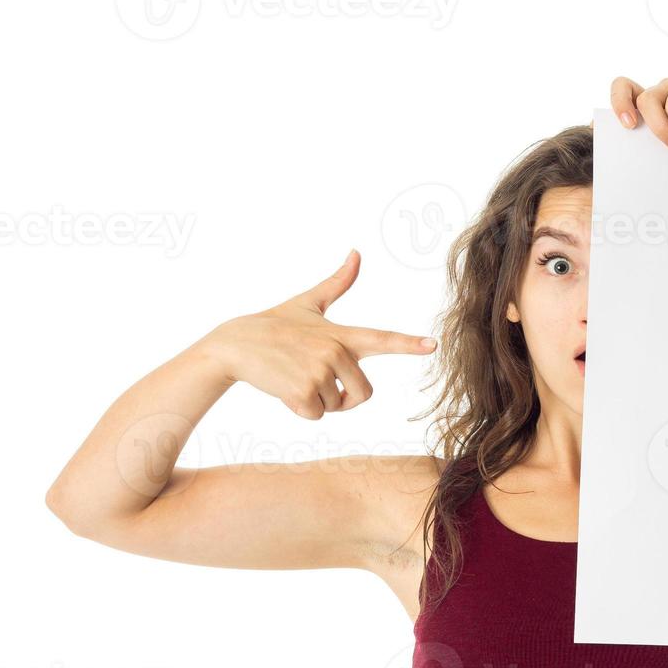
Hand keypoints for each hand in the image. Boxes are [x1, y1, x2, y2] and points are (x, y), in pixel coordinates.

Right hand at [195, 249, 436, 419]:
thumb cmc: (274, 324)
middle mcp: (335, 351)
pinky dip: (300, 409)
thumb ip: (338, 283)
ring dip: (317, 401)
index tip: (432, 345)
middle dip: (345, 397)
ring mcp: (319, 371)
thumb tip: (356, 252)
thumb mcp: (308, 302)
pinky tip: (284, 387)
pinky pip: (316, 415)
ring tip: (295, 377)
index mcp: (341, 333)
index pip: (381, 339)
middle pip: (365, 393)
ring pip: (337, 406)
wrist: (235, 345)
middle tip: (317, 381)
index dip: (408, 344)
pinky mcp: (302, 392)